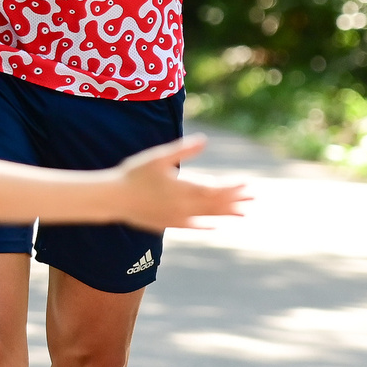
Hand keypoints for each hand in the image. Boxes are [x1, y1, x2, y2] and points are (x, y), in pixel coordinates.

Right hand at [110, 135, 251, 229]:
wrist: (113, 199)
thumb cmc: (134, 173)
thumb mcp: (159, 157)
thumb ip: (183, 149)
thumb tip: (204, 140)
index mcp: (184, 188)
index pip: (216, 190)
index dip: (234, 188)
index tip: (248, 185)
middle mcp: (184, 206)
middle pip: (216, 204)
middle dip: (236, 200)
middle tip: (253, 198)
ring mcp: (177, 217)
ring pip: (207, 216)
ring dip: (226, 213)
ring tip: (243, 213)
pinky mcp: (168, 223)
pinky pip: (192, 225)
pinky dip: (205, 224)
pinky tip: (214, 226)